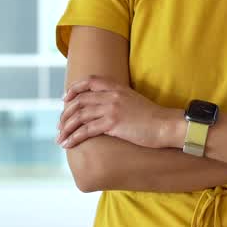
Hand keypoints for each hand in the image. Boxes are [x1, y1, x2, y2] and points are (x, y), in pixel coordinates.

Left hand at [58, 75, 181, 149]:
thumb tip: (105, 110)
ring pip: (79, 116)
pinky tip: (68, 144)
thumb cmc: (153, 118)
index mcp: (117, 87)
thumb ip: (118, 100)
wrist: (166, 125)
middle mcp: (112, 95)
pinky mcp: (113, 123)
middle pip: (79, 101)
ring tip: (60, 139)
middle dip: (65, 115)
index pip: (89, 81)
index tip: (65, 100)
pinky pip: (86, 130)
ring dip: (66, 128)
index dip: (74, 89)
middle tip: (59, 126)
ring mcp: (112, 108)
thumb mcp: (133, 101)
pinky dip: (74, 137)